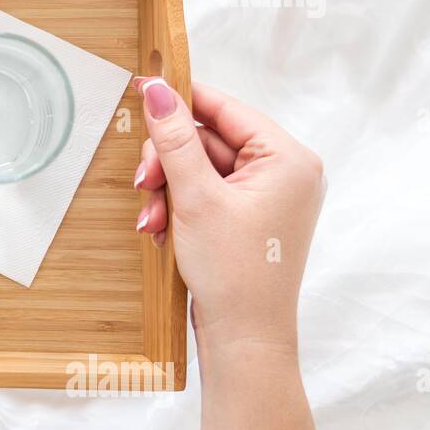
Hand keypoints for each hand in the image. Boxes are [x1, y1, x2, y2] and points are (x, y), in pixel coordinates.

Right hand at [132, 79, 324, 355]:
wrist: (245, 340)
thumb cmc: (234, 272)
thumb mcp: (196, 198)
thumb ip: (175, 140)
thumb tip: (157, 90)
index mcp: (287, 159)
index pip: (226, 109)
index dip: (181, 101)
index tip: (143, 91)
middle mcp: (284, 173)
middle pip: (209, 141)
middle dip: (169, 164)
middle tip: (143, 183)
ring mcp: (267, 198)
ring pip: (200, 171)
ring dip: (168, 191)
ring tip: (152, 221)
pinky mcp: (248, 220)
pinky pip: (206, 195)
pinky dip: (179, 208)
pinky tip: (162, 231)